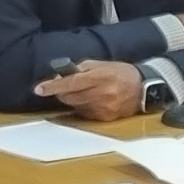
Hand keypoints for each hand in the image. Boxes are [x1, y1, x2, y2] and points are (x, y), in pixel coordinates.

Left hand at [37, 59, 153, 120]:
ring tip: (84, 91)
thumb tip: (60, 76)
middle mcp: (102, 93)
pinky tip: (93, 100)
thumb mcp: (101, 64)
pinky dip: (82, 107)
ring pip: (75, 106)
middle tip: (62, 85)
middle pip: (69, 96)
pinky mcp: (105, 118)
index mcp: (101, 76)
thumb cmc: (120, 73)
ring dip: (72, 99)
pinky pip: (84, 114)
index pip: (71, 82)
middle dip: (61, 92)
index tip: (39, 88)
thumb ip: (80, 69)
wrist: (144, 90)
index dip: (53, 86)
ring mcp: (104, 108)